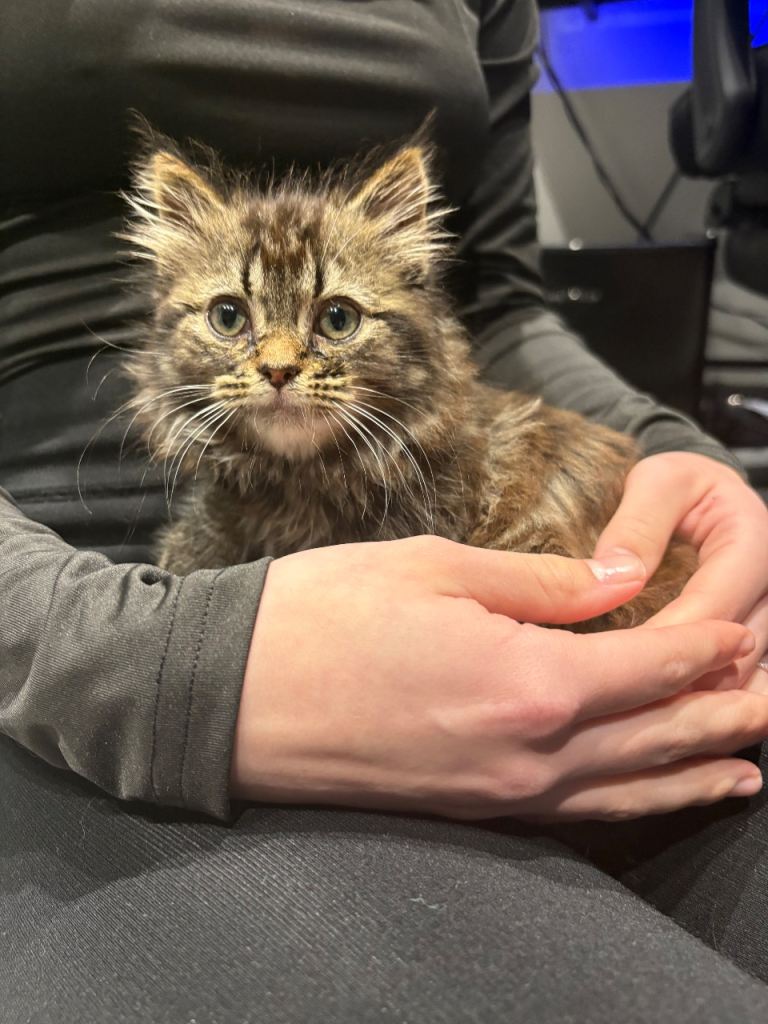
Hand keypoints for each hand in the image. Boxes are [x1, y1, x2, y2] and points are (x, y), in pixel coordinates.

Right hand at [231, 536, 765, 821]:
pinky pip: (576, 810)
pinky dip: (634, 802)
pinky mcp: (471, 806)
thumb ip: (540, 582)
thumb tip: (617, 581)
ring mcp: (500, 791)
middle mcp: (527, 752)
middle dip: (719, 711)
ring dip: (693, 768)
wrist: (233, 696)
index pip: (651, 667)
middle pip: (654, 736)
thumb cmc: (322, 616)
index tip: (742, 629)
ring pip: (626, 787)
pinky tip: (656, 795)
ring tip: (747, 760)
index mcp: (526, 681)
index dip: (705, 648)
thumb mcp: (435, 567)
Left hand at [594, 452, 767, 691]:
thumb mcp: (657, 482)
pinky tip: (658, 709)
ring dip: (692, 695)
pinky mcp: (760, 635)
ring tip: (632, 708)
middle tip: (617, 698)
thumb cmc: (680, 486)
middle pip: (735, 653)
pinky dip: (704, 698)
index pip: (712, 606)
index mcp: (754, 544)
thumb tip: (616, 576)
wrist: (709, 494)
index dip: (665, 638)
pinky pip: (741, 679)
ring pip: (742, 675)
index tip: (613, 659)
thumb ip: (636, 525)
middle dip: (678, 677)